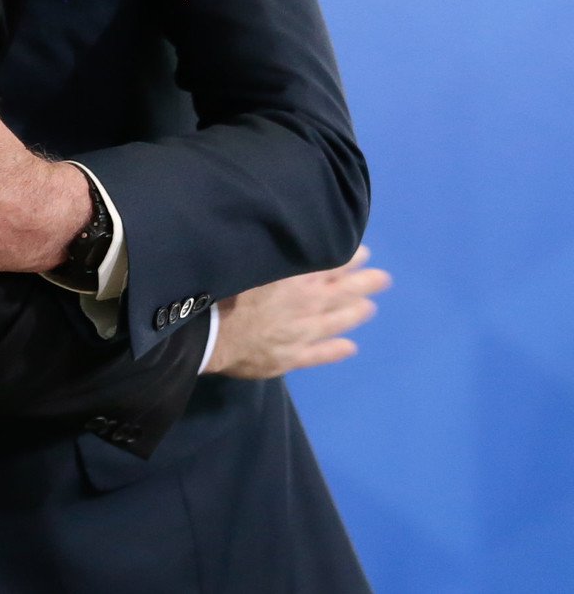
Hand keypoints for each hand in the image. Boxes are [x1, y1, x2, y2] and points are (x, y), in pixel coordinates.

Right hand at [205, 247, 391, 378]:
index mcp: (297, 278)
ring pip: (337, 322)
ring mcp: (302, 333)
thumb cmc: (224, 289)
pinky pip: (320, 354)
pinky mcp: (292, 357)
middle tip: (383, 278)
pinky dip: (336, 350)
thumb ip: (277, 251)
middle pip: (343, 293)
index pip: (332, 265)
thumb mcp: (251, 257)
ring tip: (370, 308)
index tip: (365, 253)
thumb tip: (296, 236)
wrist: (209, 333)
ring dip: (355, 314)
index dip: (351, 259)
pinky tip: (350, 348)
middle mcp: (306, 304)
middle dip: (364, 284)